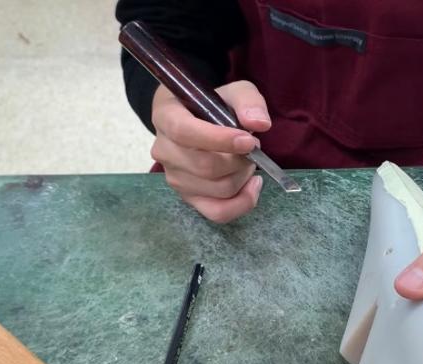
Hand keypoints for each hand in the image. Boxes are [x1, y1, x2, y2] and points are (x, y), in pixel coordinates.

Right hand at [150, 81, 270, 222]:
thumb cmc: (213, 105)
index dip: (219, 140)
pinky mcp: (188, 198)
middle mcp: (164, 150)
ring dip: (243, 177)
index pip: (185, 132)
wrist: (198, 121)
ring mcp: (174, 177)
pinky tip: (252, 185)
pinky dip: (242, 203)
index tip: (249, 140)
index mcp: (166, 116)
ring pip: (217, 189)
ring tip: (248, 161)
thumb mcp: (233, 91)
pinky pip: (217, 212)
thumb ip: (248, 102)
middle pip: (206, 167)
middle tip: (253, 147)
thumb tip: (259, 123)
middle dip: (240, 160)